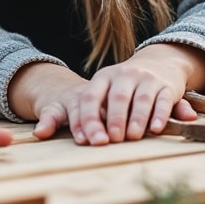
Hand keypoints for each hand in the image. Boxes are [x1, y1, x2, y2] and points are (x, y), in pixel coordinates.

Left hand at [8, 43, 204, 144]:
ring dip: (136, 119)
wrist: (160, 62)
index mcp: (103, 77)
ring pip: (140, 100)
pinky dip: (159, 115)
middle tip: (111, 141)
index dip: (88, 120)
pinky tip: (154, 129)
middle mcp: (124, 75)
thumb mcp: (104, 91)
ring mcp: (146, 79)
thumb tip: (39, 133)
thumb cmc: (123, 86)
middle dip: (113, 121)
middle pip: (116, 99)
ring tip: (132, 137)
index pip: (90, 98)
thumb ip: (83, 113)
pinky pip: (162, 101)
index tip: (86, 141)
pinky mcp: (165, 86)